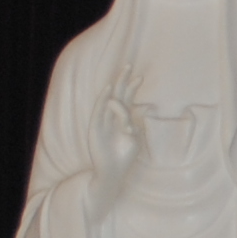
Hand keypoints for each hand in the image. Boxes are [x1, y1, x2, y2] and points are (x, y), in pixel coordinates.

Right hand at [93, 70, 148, 206]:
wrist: (112, 172)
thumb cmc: (124, 157)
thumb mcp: (133, 140)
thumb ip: (132, 126)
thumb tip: (132, 114)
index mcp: (122, 120)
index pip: (127, 100)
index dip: (132, 88)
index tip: (141, 77)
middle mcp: (112, 118)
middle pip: (117, 95)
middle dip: (123, 81)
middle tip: (129, 65)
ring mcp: (103, 121)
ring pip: (109, 100)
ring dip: (115, 88)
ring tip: (121, 75)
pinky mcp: (96, 127)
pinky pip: (99, 110)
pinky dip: (103, 99)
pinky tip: (108, 89)